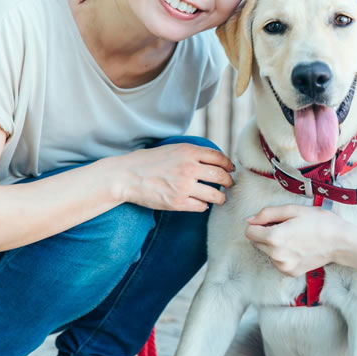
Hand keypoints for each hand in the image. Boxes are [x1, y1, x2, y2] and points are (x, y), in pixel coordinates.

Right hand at [120, 143, 234, 212]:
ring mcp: (184, 187)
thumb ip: (192, 153)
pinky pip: (201, 206)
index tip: (230, 169)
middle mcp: (189, 168)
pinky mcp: (177, 203)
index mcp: (188, 152)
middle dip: (228, 182)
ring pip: (215, 195)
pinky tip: (201, 204)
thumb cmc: (148, 161)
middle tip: (228, 185)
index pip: (219, 158)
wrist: (126, 176)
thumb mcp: (172, 149)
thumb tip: (213, 159)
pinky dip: (204, 206)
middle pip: (221, 176)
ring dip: (221, 198)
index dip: (228, 165)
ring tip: (220, 198)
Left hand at [245, 205, 353, 276]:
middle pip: (256, 242)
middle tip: (286, 227)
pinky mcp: (290, 272)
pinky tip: (297, 247)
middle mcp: (276, 255)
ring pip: (266, 252)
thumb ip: (267, 213)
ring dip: (274, 244)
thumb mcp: (293, 209)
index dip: (259, 223)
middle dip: (266, 233)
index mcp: (274, 238)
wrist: (340, 242)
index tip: (273, 221)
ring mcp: (283, 266)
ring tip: (294, 237)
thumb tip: (249, 220)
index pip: (249, 231)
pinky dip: (282, 254)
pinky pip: (277, 260)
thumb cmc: (319, 222)